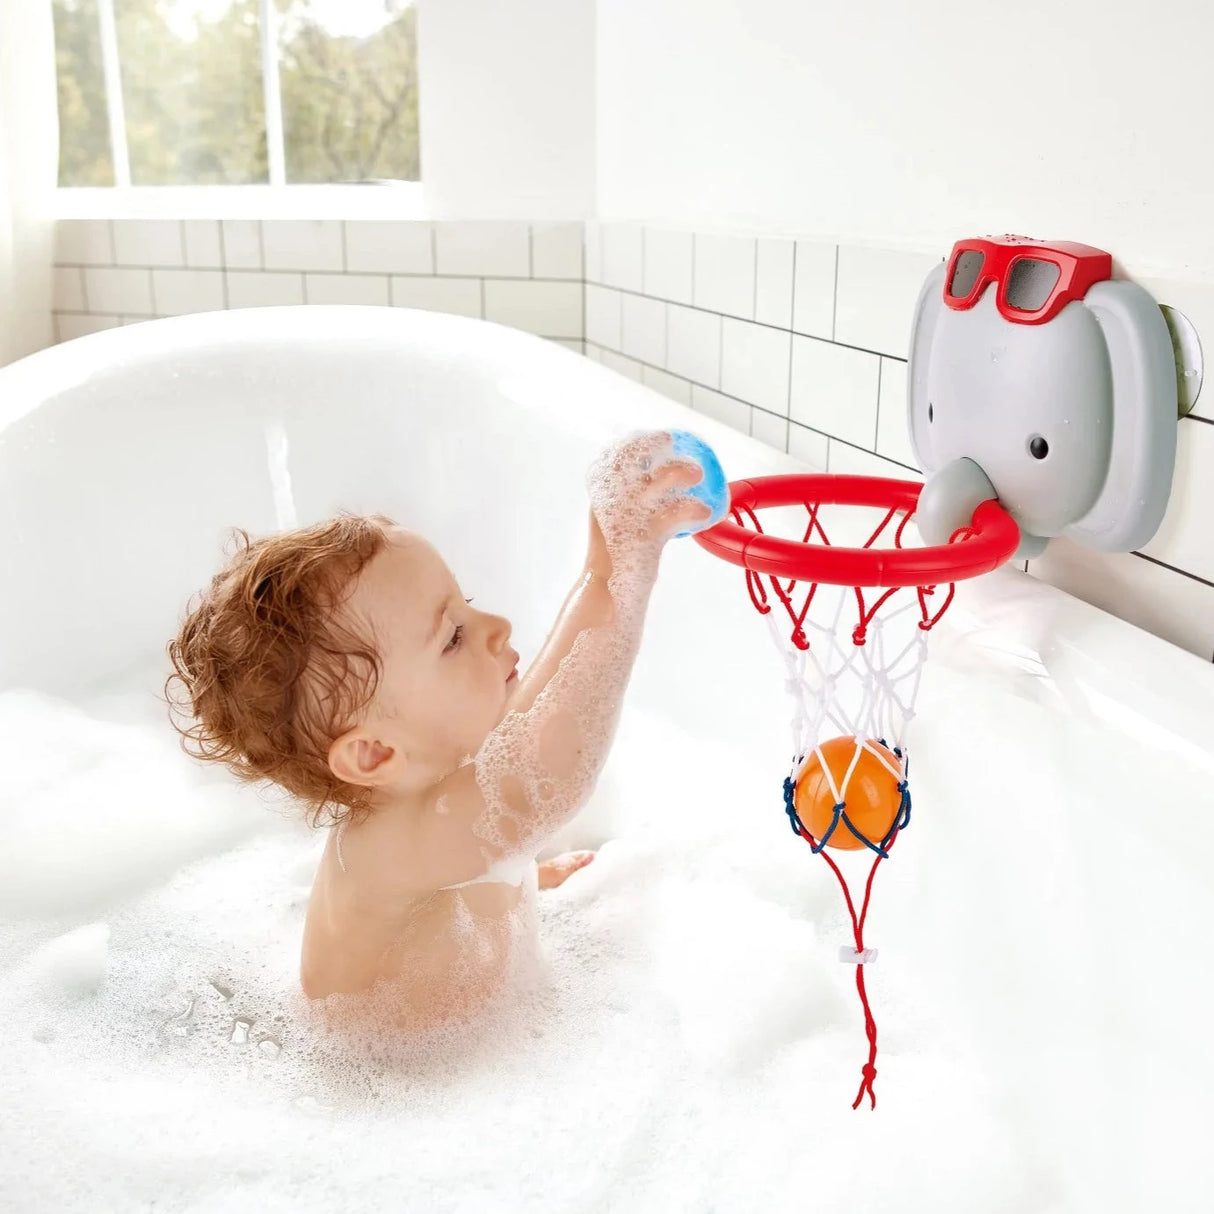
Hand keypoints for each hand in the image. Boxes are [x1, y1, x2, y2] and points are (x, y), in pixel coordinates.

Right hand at [587, 432, 712, 559]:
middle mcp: (609, 504)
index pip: (616, 459)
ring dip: (679, 470)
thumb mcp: (618, 530)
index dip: (639, 443)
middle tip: (674, 443)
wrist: (604, 596)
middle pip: (631, 459)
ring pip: (656, 480)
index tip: (661, 438)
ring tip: (697, 473)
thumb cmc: (616, 566)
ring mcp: (625, 519)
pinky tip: (704, 513)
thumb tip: (661, 497)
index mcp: (601, 500)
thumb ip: (633, 511)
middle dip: (654, 444)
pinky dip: (692, 510)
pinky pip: (674, 515)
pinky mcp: (642, 538)